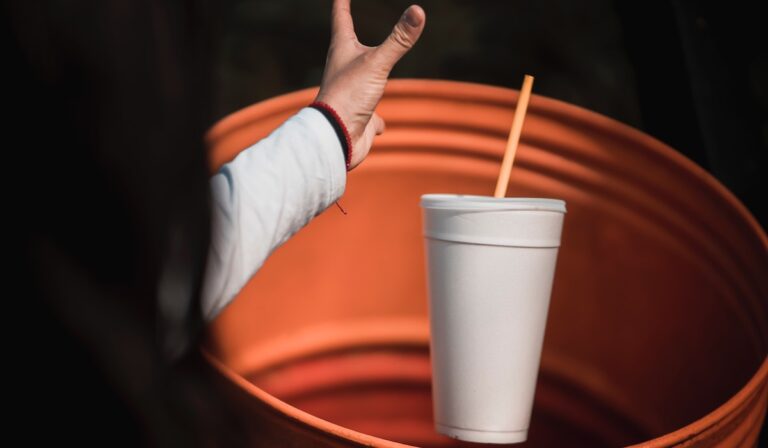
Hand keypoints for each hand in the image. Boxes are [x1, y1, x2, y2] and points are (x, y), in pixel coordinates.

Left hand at [315, 0, 425, 169]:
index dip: (342, 2)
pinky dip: (376, 120)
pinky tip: (379, 125)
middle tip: (346, 22)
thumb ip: (399, 40)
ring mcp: (351, 94)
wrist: (336, 138)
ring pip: (359, 80)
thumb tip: (418, 12)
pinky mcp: (359, 117)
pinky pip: (370, 117)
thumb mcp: (377, 64)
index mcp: (342, 51)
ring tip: (369, 73)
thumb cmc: (348, 97)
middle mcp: (343, 70)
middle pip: (346, 47)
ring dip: (365, 75)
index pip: (341, 17)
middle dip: (349, 34)